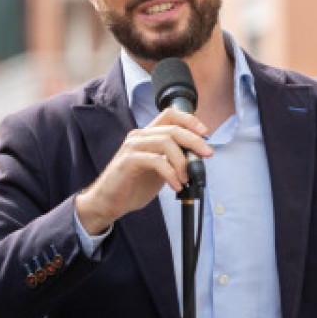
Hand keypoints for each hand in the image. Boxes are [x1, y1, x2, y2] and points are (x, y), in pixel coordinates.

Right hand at [75, 108, 211, 233]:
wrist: (109, 202)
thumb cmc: (133, 186)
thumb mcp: (160, 170)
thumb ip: (175, 160)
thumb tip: (198, 157)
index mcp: (147, 135)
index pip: (170, 115)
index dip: (189, 120)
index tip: (205, 133)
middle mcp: (139, 136)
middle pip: (173, 128)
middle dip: (194, 141)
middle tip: (207, 154)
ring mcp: (132, 147)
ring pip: (166, 142)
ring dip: (183, 161)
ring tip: (187, 178)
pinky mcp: (128, 161)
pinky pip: (156, 161)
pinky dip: (171, 173)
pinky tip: (176, 186)